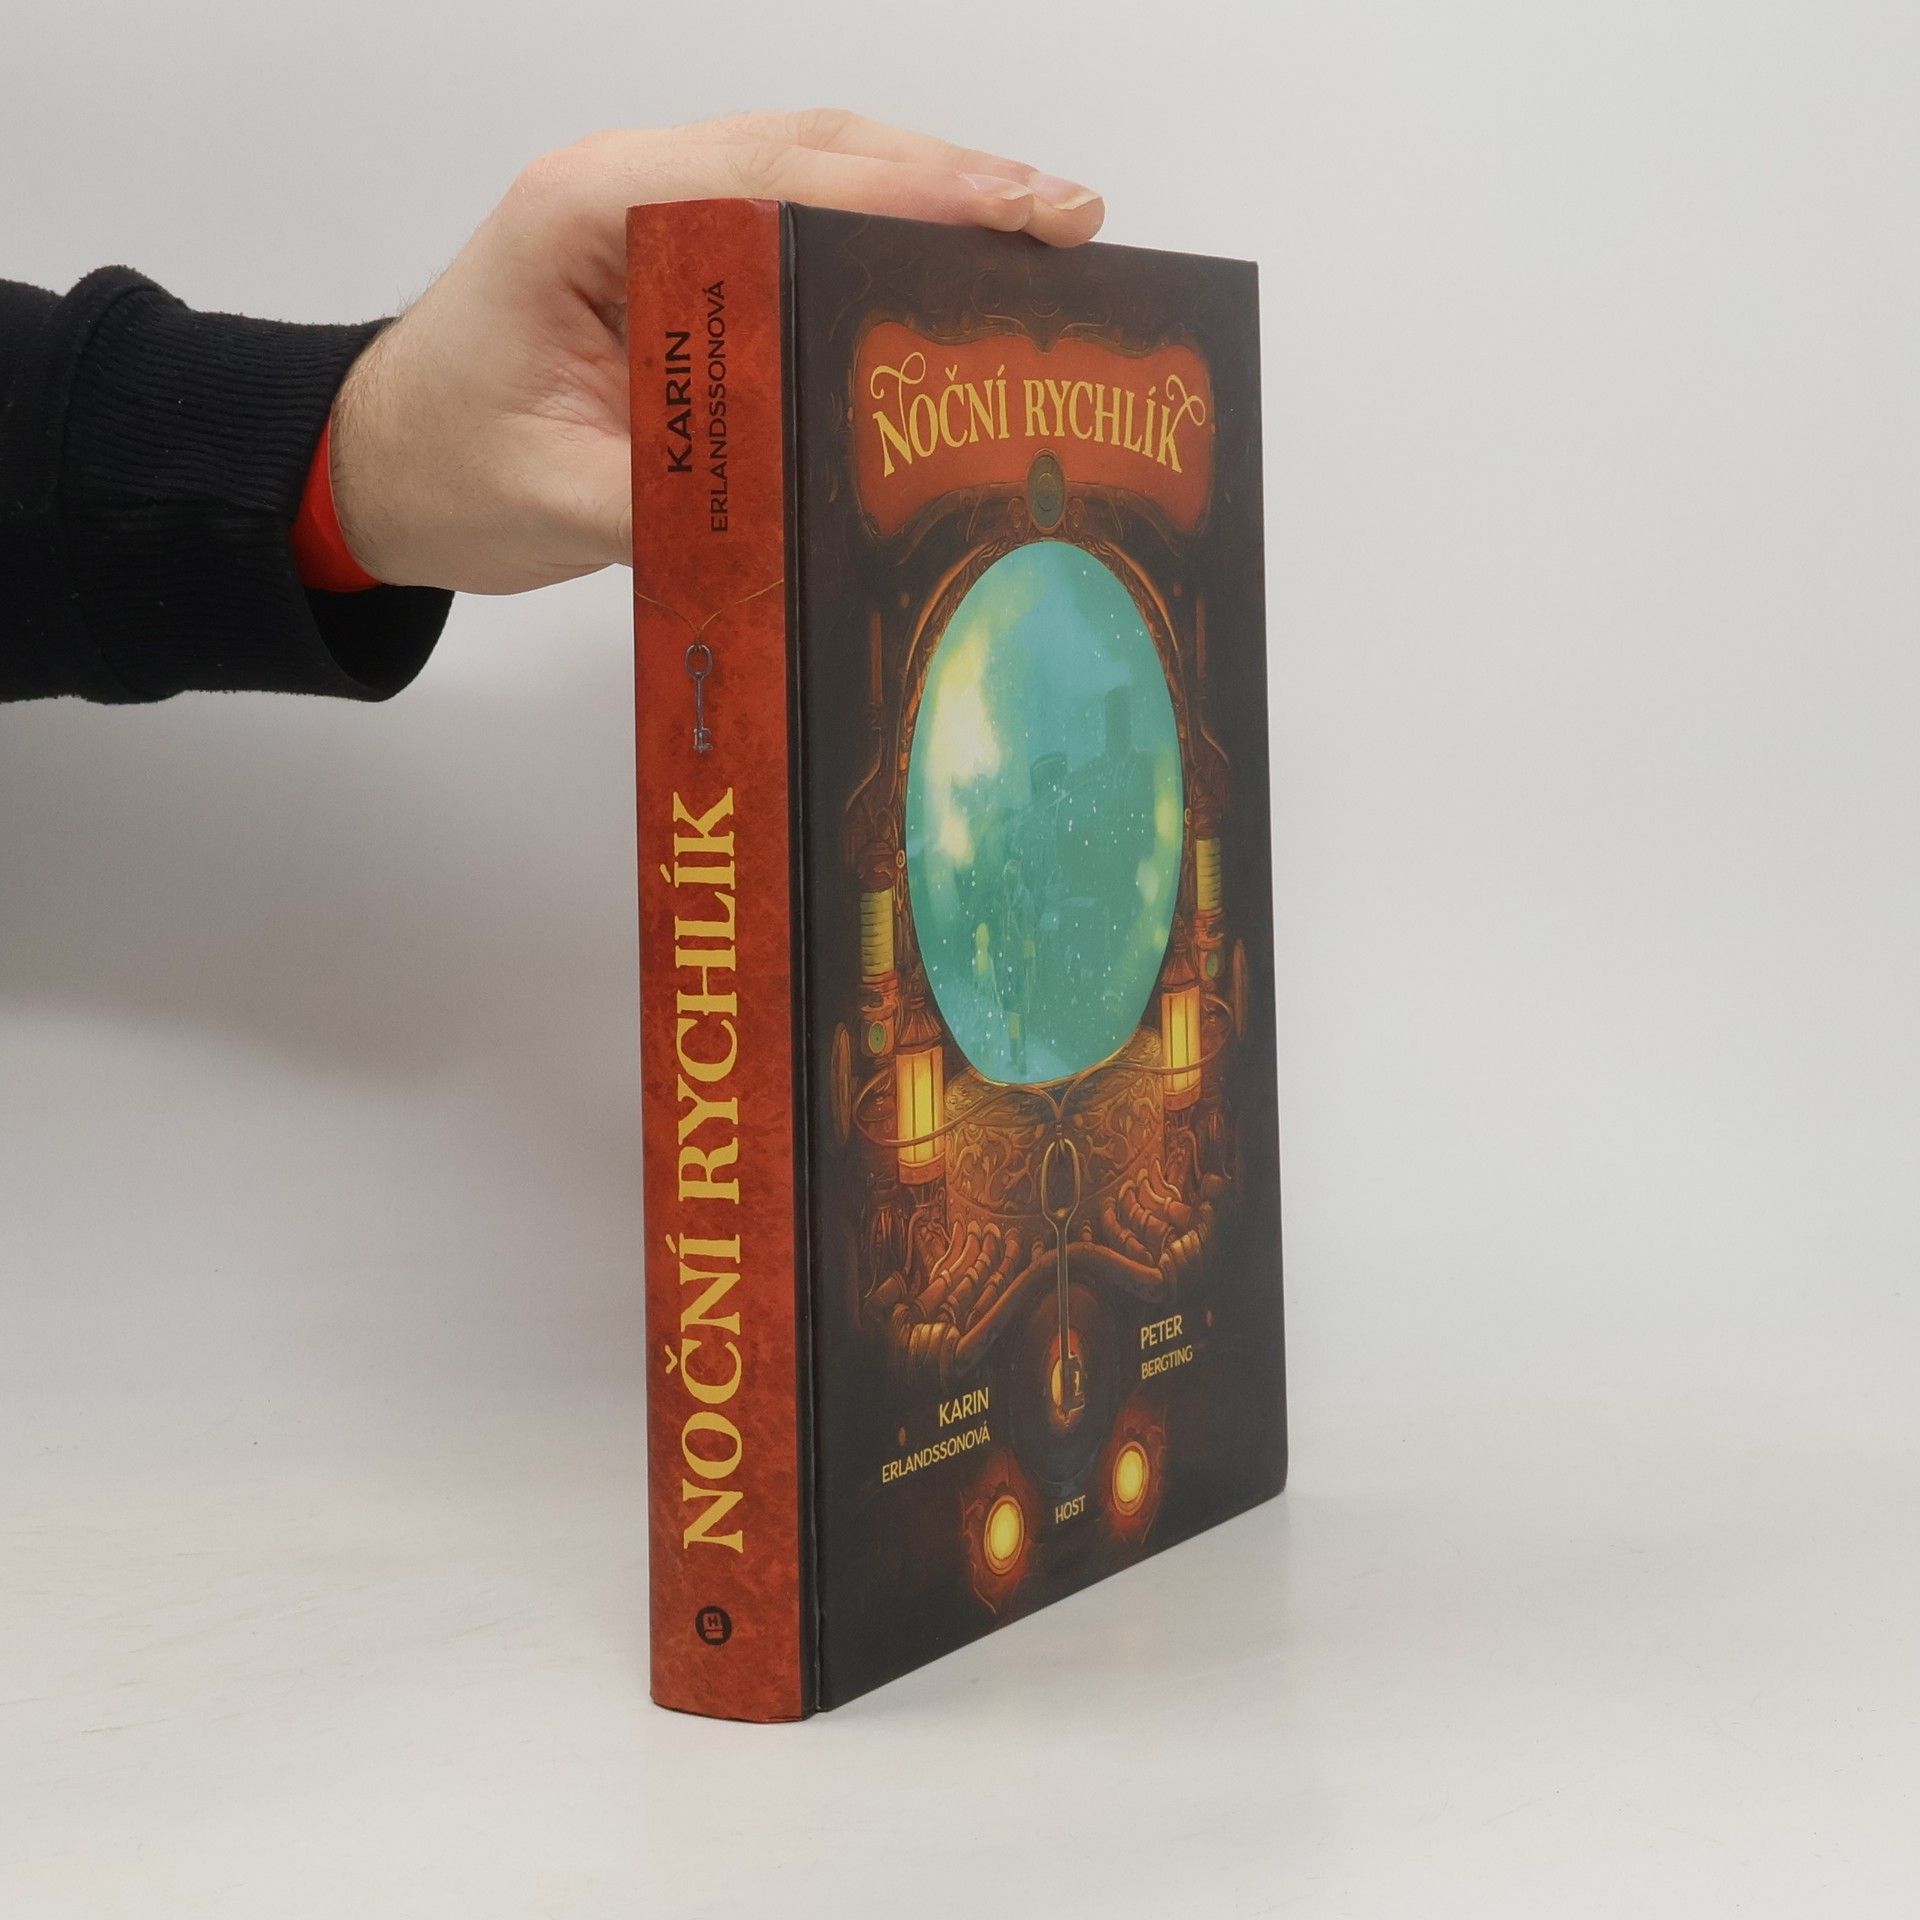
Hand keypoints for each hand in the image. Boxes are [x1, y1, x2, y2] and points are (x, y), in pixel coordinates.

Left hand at [328, 111, 1104, 594]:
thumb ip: (678, 496)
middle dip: (947, 179)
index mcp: (588, 215)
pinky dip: (877, 234)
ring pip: (809, 171)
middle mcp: (629, 191)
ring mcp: (655, 219)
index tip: (1013, 215)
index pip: (769, 177)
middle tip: (1067, 218)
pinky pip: (791, 226)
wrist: (373, 465)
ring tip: (1041, 232)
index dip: (902, 194)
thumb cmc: (441, 469)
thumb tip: (808, 502)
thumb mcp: (555, 504)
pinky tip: (949, 268)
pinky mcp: (677, 264)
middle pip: (810, 150)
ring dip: (926, 195)